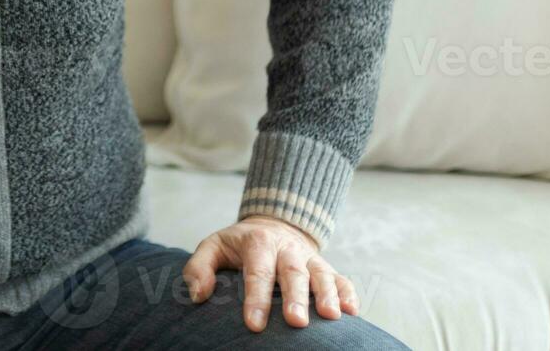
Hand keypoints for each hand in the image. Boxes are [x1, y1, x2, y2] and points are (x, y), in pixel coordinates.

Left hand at [181, 214, 359, 331]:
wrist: (272, 224)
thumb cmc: (239, 244)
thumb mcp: (213, 246)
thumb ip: (199, 267)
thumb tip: (197, 295)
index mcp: (258, 243)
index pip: (257, 272)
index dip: (256, 298)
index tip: (253, 324)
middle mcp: (286, 248)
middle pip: (293, 273)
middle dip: (295, 297)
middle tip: (296, 322)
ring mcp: (309, 257)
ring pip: (321, 274)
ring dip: (327, 294)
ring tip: (331, 316)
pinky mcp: (325, 266)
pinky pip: (342, 278)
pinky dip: (348, 292)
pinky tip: (352, 312)